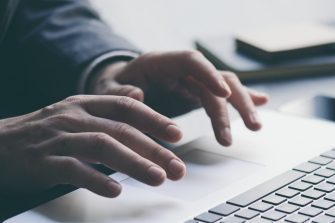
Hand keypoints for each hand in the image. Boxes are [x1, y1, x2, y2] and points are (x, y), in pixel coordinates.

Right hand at [0, 95, 184, 197]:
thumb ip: (107, 109)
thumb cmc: (43, 132)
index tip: (177, 134)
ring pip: (102, 147)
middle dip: (153, 149)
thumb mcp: (75, 113)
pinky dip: (96, 179)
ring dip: (133, 163)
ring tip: (157, 178)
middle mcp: (73, 117)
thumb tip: (139, 97)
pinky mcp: (42, 161)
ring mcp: (57, 138)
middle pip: (120, 131)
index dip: (154, 119)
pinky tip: (116, 190)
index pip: (126, 107)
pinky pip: (73, 169)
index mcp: (83, 104)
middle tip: (176, 167)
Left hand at [90, 51, 267, 145]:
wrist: (119, 85)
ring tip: (255, 127)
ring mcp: (191, 82)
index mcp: (161, 63)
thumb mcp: (107, 89)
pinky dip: (240, 100)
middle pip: (215, 78)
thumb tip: (137, 95)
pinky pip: (220, 96)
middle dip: (232, 102)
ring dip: (241, 105)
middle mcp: (181, 70)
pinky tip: (260, 105)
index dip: (208, 75)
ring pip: (224, 88)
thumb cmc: (114, 85)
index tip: (223, 93)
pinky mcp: (195, 94)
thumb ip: (119, 91)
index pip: (191, 61)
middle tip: (244, 128)